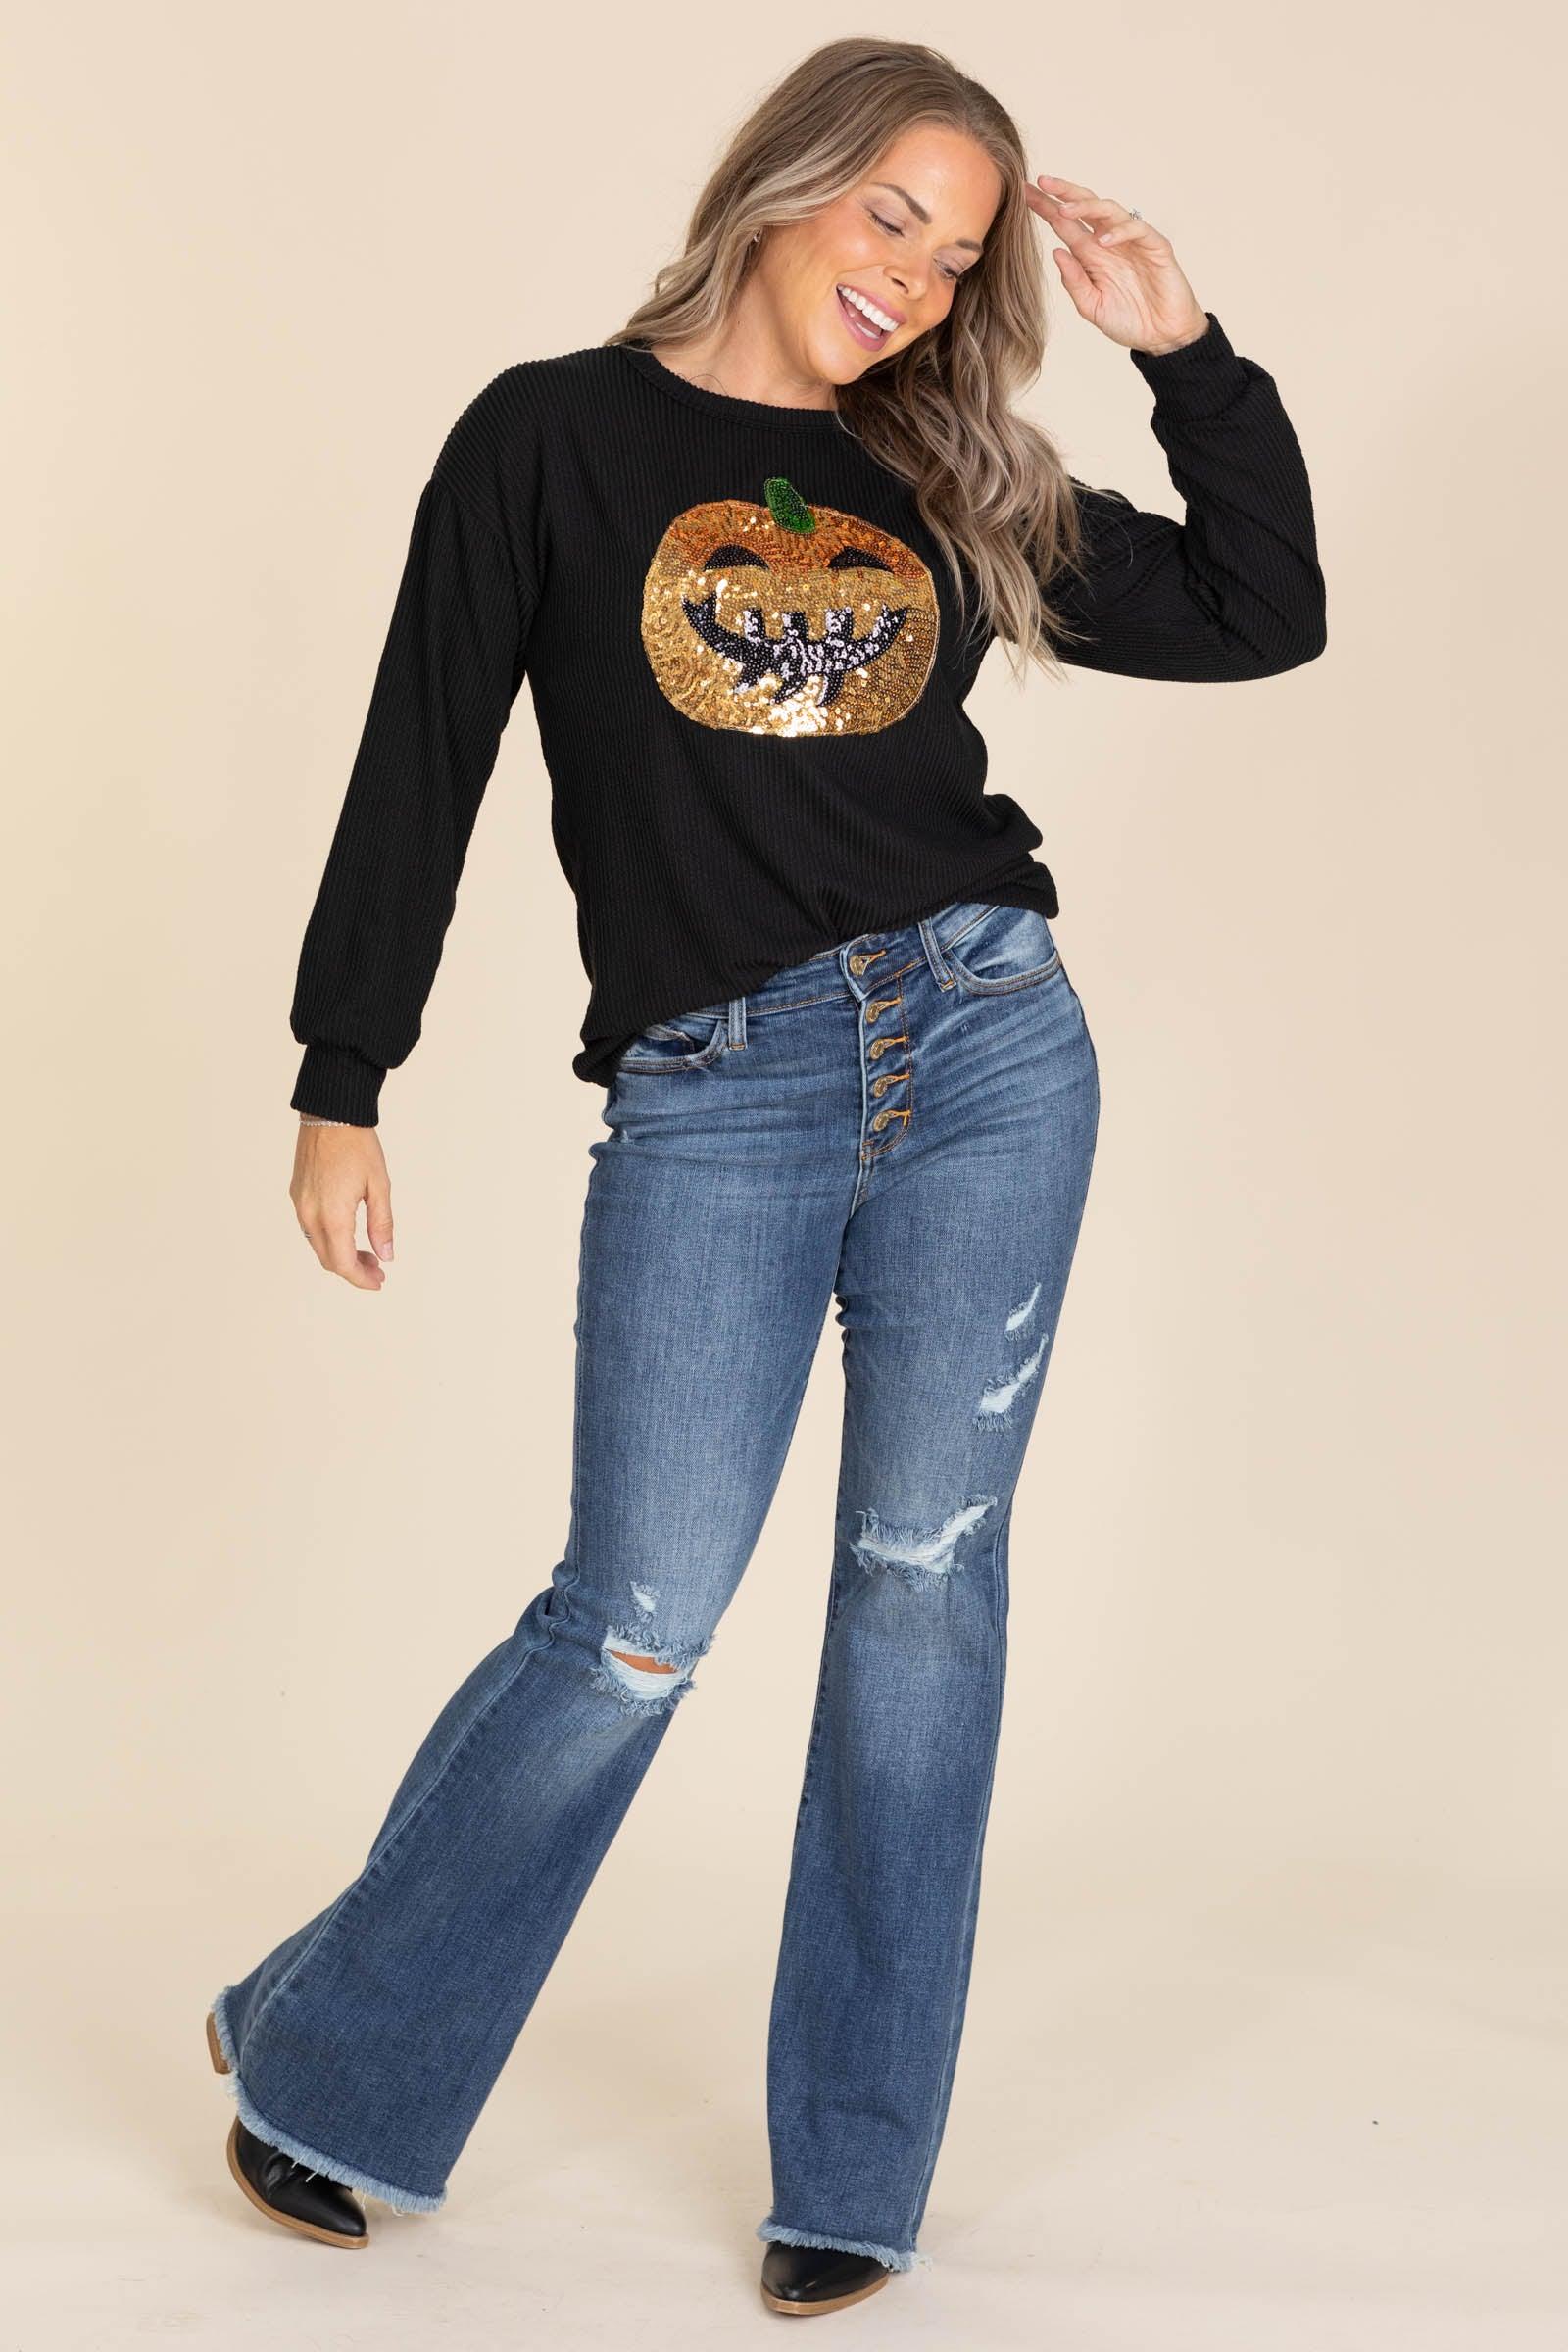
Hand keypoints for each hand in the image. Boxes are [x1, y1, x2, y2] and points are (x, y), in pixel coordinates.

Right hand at [290, 1119, 393, 1288]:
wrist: (330, 1113)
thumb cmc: (358, 1145)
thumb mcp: (379, 1185)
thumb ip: (381, 1224)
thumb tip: (386, 1256)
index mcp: (332, 1215)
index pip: (343, 1263)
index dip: (361, 1279)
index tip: (379, 1282)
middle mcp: (310, 1214)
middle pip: (328, 1260)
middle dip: (353, 1270)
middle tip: (378, 1269)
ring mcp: (299, 1205)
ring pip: (318, 1246)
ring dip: (340, 1255)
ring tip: (367, 1253)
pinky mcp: (296, 1195)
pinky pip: (310, 1229)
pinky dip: (329, 1239)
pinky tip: (348, 1233)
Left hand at [1026, 174, 1208, 356]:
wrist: (1163, 336)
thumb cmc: (1129, 322)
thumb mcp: (1092, 307)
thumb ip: (1074, 281)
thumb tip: (1056, 251)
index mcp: (1091, 255)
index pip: (1065, 224)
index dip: (1046, 208)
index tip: (1023, 194)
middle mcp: (1109, 241)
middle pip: (1085, 206)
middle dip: (1063, 192)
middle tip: (1042, 182)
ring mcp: (1132, 241)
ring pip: (1108, 210)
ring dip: (1086, 206)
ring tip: (1065, 209)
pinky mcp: (1155, 245)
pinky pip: (1136, 228)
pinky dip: (1119, 231)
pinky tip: (1103, 241)